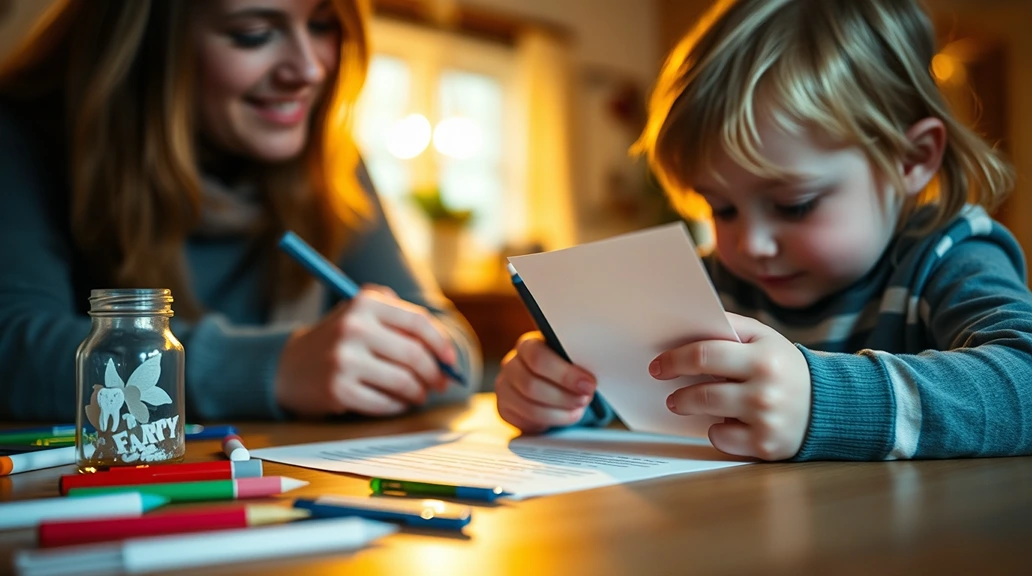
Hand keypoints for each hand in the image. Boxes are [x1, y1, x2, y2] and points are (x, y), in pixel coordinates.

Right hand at [274, 285, 457, 417]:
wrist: (288, 367)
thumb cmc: (339, 340)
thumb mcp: (361, 312)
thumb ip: (400, 318)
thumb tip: (444, 350)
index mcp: (364, 303)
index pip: (417, 322)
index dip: (441, 343)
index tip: (450, 360)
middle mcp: (353, 328)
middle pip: (414, 354)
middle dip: (434, 373)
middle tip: (441, 383)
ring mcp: (344, 360)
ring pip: (403, 382)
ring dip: (418, 392)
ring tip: (419, 394)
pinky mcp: (338, 389)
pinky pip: (385, 403)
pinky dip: (398, 405)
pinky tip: (398, 403)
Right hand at [495, 332, 596, 432]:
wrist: (550, 381)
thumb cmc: (563, 367)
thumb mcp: (570, 357)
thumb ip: (577, 359)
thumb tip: (595, 371)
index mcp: (527, 345)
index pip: (537, 356)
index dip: (565, 374)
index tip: (589, 383)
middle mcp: (511, 365)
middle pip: (531, 385)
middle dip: (564, 396)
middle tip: (585, 399)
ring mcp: (505, 388)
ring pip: (530, 407)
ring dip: (559, 412)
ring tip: (578, 410)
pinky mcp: (505, 410)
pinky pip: (526, 422)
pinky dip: (549, 422)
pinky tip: (563, 416)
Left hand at [650, 313, 811, 459]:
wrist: (827, 404)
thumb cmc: (784, 366)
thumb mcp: (764, 337)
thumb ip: (730, 326)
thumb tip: (688, 325)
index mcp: (763, 357)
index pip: (704, 355)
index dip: (675, 360)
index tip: (658, 365)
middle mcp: (766, 389)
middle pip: (702, 392)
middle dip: (678, 392)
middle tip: (668, 391)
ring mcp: (766, 420)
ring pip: (709, 415)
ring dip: (689, 407)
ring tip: (682, 403)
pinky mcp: (765, 445)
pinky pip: (722, 439)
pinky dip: (717, 431)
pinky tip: (726, 421)